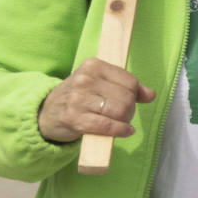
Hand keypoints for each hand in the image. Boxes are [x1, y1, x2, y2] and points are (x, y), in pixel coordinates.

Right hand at [38, 56, 155, 144]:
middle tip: (124, 115)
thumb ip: (125, 85)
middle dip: (130, 110)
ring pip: (119, 111)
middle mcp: (85, 79)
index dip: (136, 94)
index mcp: (93, 65)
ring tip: (122, 122)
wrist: (46, 113)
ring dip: (126, 121)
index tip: (132, 100)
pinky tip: (124, 131)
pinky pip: (108, 125)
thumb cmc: (78, 97)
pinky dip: (120, 130)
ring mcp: (78, 98)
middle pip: (126, 97)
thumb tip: (151, 94)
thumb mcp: (99, 83)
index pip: (129, 80)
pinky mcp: (75, 118)